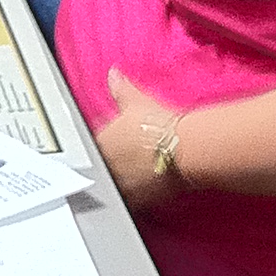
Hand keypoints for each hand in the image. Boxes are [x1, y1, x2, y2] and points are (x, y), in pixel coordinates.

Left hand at [95, 68, 185, 212]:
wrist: (183, 148)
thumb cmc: (159, 124)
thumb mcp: (136, 101)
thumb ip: (120, 88)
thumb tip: (113, 73)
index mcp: (101, 143)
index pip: (92, 146)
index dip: (104, 144)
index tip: (115, 142)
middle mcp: (106, 167)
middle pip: (102, 169)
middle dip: (111, 165)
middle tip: (128, 159)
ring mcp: (121, 186)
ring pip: (114, 186)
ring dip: (122, 181)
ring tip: (138, 175)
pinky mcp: (139, 202)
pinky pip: (131, 202)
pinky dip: (136, 196)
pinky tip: (146, 190)